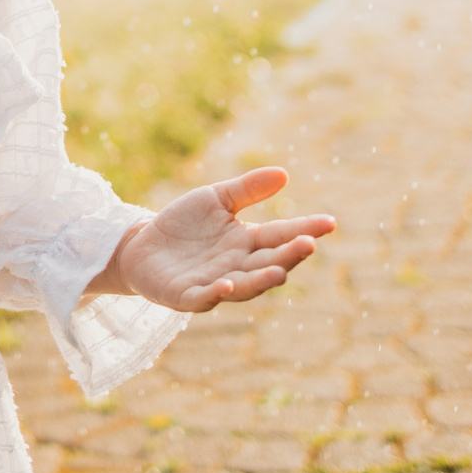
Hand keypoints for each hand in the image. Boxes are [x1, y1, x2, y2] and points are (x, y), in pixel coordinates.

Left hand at [96, 167, 333, 312]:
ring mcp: (215, 283)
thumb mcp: (216, 199)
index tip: (329, 222)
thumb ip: (247, 189)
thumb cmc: (184, 224)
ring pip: (245, 286)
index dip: (305, 229)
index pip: (281, 235)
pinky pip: (204, 298)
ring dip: (262, 281)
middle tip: (308, 245)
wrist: (142, 244)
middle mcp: (237, 265)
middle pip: (268, 262)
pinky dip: (217, 294)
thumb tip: (284, 174)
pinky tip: (228, 285)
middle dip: (289, 256)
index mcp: (247, 241)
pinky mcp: (187, 296)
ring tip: (279, 273)